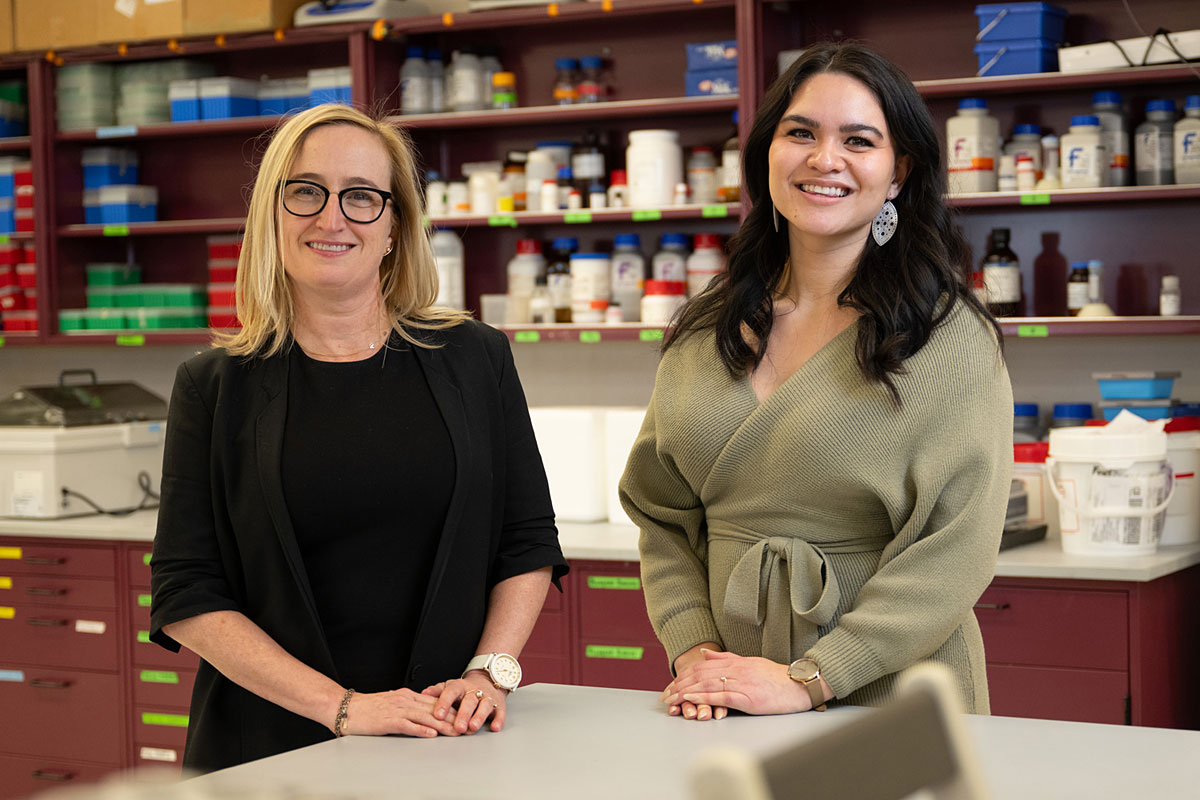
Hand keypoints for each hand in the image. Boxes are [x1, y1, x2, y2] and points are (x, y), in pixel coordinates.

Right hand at [337, 688, 459, 737]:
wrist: (346, 708)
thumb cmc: (367, 708)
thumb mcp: (392, 702)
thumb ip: (408, 706)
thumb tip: (424, 712)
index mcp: (406, 695)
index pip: (434, 701)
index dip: (451, 708)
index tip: (464, 714)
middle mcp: (404, 700)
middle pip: (433, 709)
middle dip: (452, 717)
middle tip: (466, 725)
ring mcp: (396, 710)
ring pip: (424, 716)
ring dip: (442, 725)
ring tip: (455, 731)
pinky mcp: (387, 721)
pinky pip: (407, 725)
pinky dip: (421, 729)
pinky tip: (431, 734)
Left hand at [422, 672, 507, 733]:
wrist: (488, 680)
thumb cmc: (464, 689)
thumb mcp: (449, 687)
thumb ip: (436, 691)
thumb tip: (423, 694)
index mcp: (460, 686)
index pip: (451, 692)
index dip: (444, 703)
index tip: (438, 715)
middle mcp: (474, 691)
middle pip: (469, 701)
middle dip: (463, 714)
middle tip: (457, 727)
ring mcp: (487, 697)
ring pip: (484, 706)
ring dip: (479, 717)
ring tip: (473, 727)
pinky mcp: (498, 705)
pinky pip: (500, 712)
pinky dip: (498, 719)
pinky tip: (494, 727)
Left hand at [662, 650, 814, 715]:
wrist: (800, 685)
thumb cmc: (777, 677)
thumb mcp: (751, 662)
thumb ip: (727, 658)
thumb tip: (705, 655)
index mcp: (735, 662)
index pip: (702, 667)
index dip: (684, 675)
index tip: (671, 685)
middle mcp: (736, 670)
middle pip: (700, 675)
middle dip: (679, 685)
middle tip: (665, 695)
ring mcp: (741, 683)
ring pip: (707, 685)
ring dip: (686, 693)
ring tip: (672, 699)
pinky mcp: (748, 698)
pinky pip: (721, 696)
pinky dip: (704, 698)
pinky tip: (691, 700)